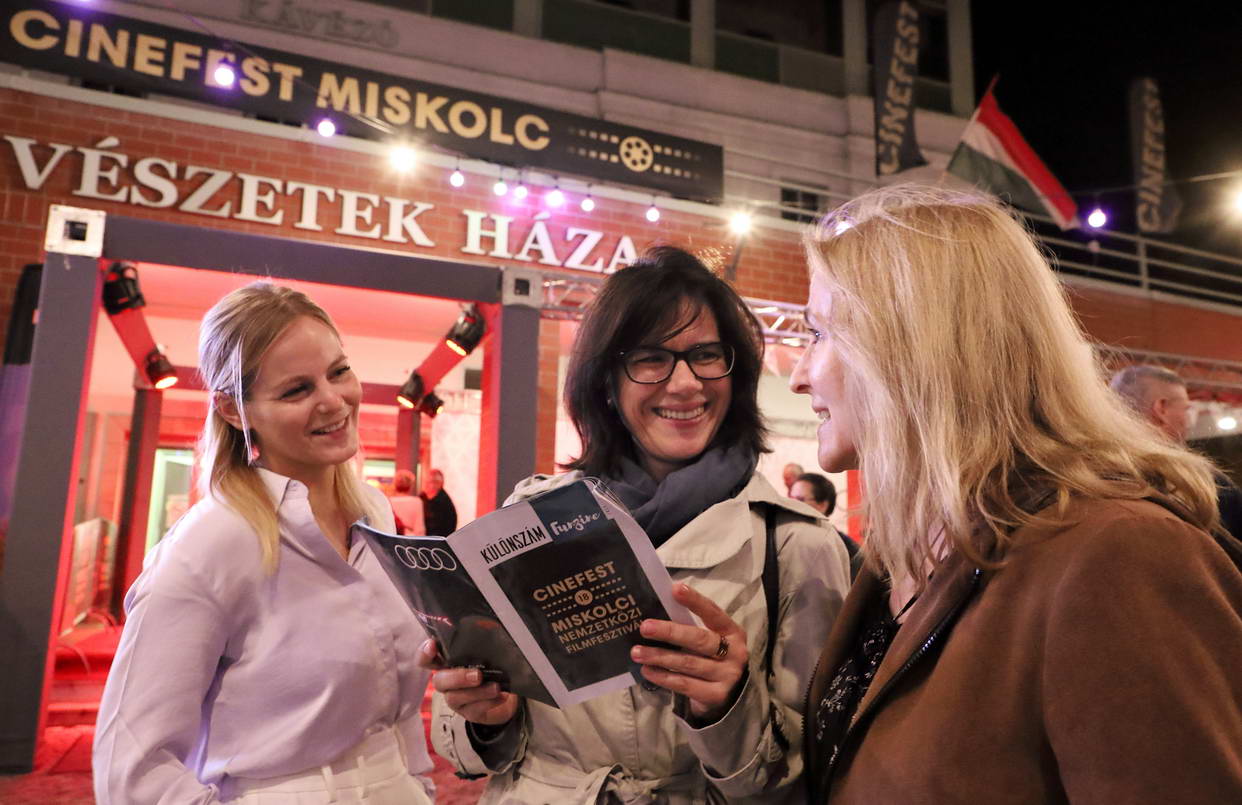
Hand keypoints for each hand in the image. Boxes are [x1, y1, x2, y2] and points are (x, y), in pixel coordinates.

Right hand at [418, 639, 519, 725]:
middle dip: (457, 677)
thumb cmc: (491, 668)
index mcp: (447, 664)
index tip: (432, 645)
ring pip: (456, 698)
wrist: (505, 694)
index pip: (426, 659)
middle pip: (439, 681)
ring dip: (477, 693)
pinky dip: (488, 703)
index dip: (424, 653)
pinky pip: (473, 710)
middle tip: (477, 675)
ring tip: (495, 687)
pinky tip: (500, 696)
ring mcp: (455, 699)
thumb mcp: (487, 654)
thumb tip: (491, 627)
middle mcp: (446, 682)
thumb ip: (483, 644)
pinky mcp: (468, 713)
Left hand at [630, 582, 748, 720]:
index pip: (713, 612)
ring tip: (637, 652)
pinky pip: (684, 684)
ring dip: (660, 656)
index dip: (695, 601)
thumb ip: (691, 627)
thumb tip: (657, 610)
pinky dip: (663, 677)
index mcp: (732, 632)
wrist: (730, 695)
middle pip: (699, 640)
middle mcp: (734, 653)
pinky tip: (647, 670)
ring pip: (688, 663)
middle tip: (645, 627)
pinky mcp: (716, 696)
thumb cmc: (712, 658)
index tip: (675, 589)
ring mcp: (727, 676)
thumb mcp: (709, 640)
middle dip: (669, 632)